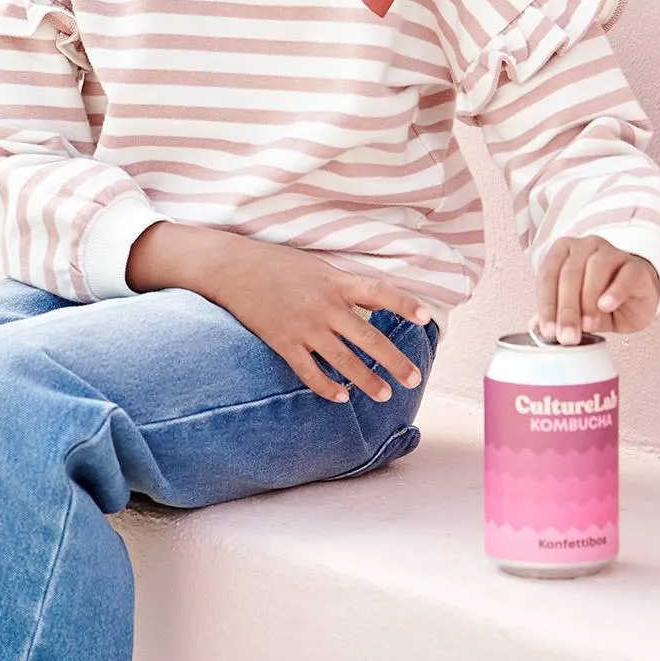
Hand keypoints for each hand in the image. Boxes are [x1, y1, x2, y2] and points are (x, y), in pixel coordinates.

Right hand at [127, 223, 429, 402]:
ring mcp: (303, 327)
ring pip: (343, 361)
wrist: (232, 268)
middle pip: (368, 338)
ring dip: (366, 380)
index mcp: (335, 281)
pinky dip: (326, 386)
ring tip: (384, 394)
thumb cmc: (277, 264)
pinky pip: (309, 371)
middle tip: (413, 379)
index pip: (379, 292)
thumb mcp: (316, 265)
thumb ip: (344, 285)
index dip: (404, 304)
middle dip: (394, 361)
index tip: (426, 318)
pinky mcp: (283, 342)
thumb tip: (372, 304)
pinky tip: (340, 396)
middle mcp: (324, 306)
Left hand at [532, 236, 659, 343]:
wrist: (636, 298)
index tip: (548, 331)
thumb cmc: (600, 299)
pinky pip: (625, 276)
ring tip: (588, 326)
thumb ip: (554, 313)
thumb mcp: (574, 309)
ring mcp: (613, 252)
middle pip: (570, 273)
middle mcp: (586, 246)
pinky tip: (606, 306)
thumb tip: (534, 326)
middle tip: (567, 336)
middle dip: (566, 309)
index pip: (548, 276)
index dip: (546, 305)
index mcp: (563, 251)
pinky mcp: (636, 266)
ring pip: (595, 269)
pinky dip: (614, 291)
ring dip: (588, 301)